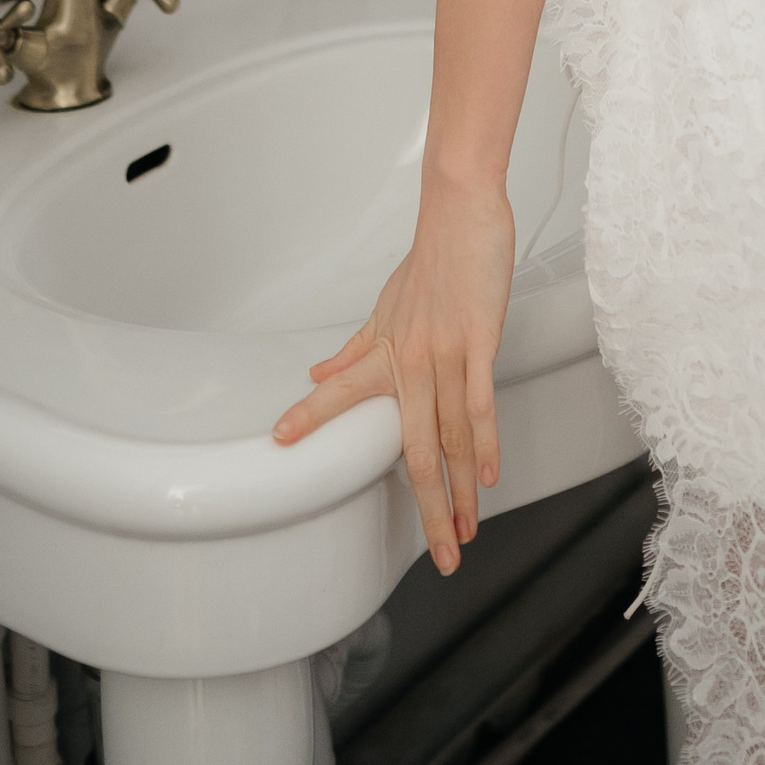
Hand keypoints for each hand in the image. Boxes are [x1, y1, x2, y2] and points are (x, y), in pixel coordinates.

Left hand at [272, 176, 515, 574]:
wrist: (461, 210)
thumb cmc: (433, 256)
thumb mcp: (387, 305)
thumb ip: (356, 347)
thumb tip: (317, 371)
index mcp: (384, 350)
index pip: (339, 390)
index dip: (310, 417)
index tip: (278, 445)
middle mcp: (409, 358)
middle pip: (412, 447)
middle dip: (426, 508)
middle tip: (438, 554)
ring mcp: (444, 353)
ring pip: (449, 438)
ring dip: (458, 492)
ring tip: (465, 533)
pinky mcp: (478, 341)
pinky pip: (479, 405)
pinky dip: (482, 446)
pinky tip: (485, 479)